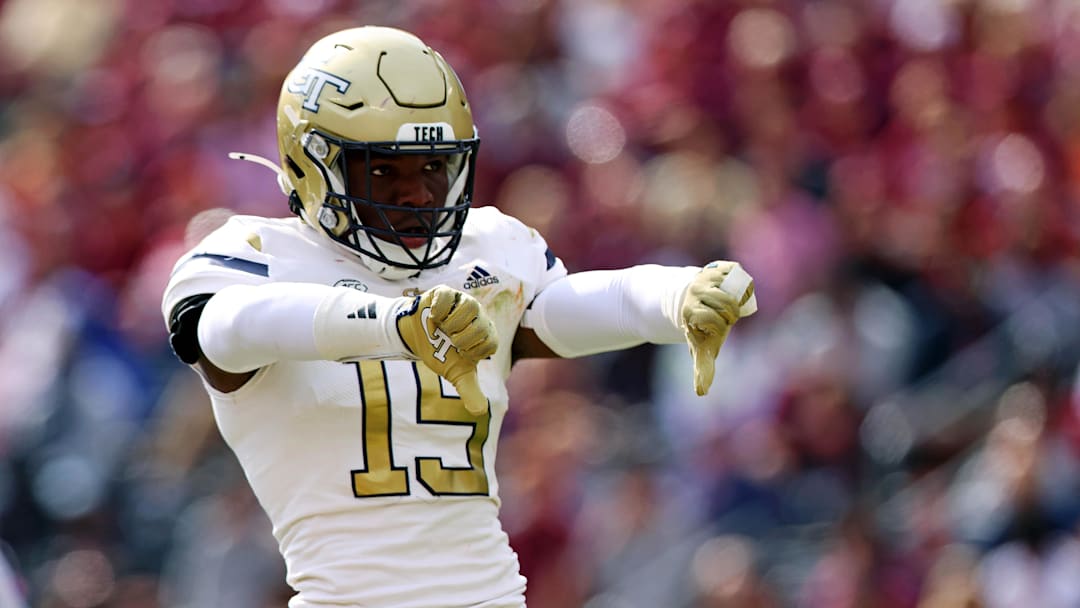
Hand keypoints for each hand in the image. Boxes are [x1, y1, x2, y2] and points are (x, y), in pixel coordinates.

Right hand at [396, 286, 497, 414]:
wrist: (416, 337)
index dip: (471, 352)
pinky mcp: (447, 292)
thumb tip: (480, 411)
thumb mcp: (456, 373)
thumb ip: (469, 390)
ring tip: (442, 328)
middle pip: (479, 327)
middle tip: (449, 340)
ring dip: (449, 324)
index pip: (490, 344)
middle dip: (459, 339)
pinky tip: (433, 317)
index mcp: (487, 333)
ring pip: (468, 309)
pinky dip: (437, 311)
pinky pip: (447, 298)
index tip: (459, 352)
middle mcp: (479, 315)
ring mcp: (464, 301)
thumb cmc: (440, 352)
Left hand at [681, 261, 755, 395]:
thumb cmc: (701, 329)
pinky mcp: (717, 267)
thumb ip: (703, 369)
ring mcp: (706, 277)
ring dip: (736, 297)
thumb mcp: (701, 348)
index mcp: (690, 312)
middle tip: (725, 316)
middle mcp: (696, 292)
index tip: (714, 327)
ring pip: (732, 287)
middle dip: (730, 313)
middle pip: (726, 304)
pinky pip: (736, 271)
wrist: (689, 300)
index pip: (713, 320)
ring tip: (730, 304)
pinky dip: (739, 279)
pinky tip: (735, 288)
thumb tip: (701, 393)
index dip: (718, 326)